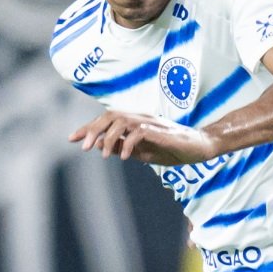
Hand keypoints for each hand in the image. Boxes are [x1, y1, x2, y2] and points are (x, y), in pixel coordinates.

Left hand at [70, 110, 216, 164]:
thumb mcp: (145, 152)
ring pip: (122, 120)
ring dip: (109, 138)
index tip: (71, 138)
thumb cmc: (175, 149)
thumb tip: (101, 147)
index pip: (107, 120)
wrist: (201, 148)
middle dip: (93, 130)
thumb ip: (125, 147)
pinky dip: (128, 143)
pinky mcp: (162, 131)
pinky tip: (123, 157)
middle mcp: (142, 118)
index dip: (88, 128)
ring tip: (104, 155)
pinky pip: (139, 132)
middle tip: (83, 148)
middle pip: (111, 115)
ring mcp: (152, 123)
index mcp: (136, 122)